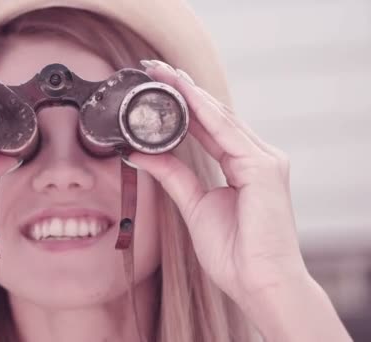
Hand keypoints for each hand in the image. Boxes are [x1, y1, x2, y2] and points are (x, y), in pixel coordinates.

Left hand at [131, 62, 309, 304]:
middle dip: (184, 90)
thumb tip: (140, 153)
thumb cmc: (235, 253)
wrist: (258, 282)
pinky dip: (204, 112)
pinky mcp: (264, 169)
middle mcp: (256, 157)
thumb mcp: (194, 205)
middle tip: (155, 69)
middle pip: (214, 115)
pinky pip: (228, 133)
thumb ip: (172, 175)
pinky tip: (184, 95)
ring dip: (190, 93)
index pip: (209, 126)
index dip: (183, 105)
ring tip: (163, 73)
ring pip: (221, 117)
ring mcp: (264, 160)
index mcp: (242, 165)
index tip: (158, 86)